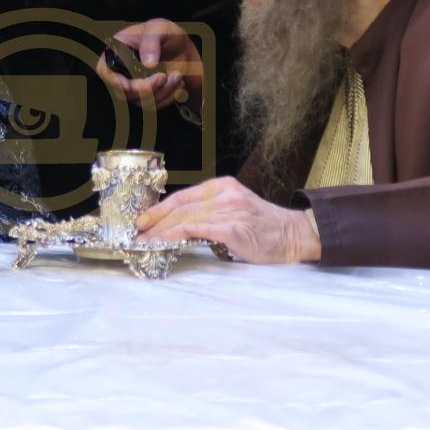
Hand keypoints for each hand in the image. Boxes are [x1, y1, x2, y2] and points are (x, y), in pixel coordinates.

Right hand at [95, 19, 202, 111]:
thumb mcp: (159, 29)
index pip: (106, 70)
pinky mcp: (145, 97)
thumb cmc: (166, 34)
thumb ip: (151, 42)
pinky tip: (177, 83)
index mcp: (116, 51)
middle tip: (164, 76)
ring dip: (163, 91)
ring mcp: (132, 86)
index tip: (127, 85)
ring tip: (177, 75)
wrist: (182, 49)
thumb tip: (148, 64)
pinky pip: (153, 106)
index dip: (114, 81)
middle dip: (146, 88)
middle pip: (123, 92)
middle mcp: (120, 71)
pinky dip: (168, 96)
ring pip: (141, 101)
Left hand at [134, 177, 319, 263]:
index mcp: (222, 187)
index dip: (159, 209)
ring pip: (186, 218)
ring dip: (161, 232)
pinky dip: (179, 235)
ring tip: (145, 242)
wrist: (293, 235)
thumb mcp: (235, 209)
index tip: (141, 220)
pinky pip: (200, 230)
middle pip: (181, 207)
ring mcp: (230, 210)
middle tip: (136, 234)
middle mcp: (224, 195)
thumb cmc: (263, 227)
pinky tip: (165, 242)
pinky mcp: (234, 228)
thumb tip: (179, 224)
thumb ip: (211, 211)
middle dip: (155, 222)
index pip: (183, 196)